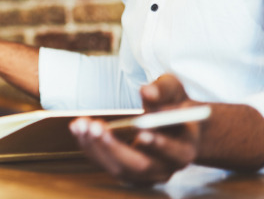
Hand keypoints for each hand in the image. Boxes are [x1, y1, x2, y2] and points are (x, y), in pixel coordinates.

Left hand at [70, 74, 202, 185]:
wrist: (172, 123)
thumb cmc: (173, 104)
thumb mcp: (173, 90)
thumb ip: (163, 90)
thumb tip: (147, 91)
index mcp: (184, 149)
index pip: (174, 153)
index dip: (159, 144)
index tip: (141, 132)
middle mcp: (165, 168)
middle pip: (141, 167)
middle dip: (116, 148)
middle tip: (98, 128)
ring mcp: (144, 174)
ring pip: (119, 169)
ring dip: (97, 147)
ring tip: (82, 124)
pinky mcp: (126, 170)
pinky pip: (106, 163)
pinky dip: (90, 146)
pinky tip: (79, 127)